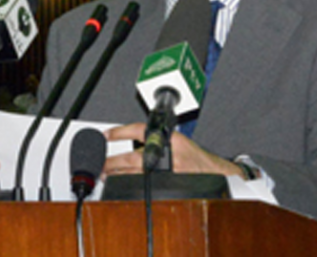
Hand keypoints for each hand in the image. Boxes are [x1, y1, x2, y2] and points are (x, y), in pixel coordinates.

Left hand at [103, 123, 243, 177]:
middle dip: (112, 163)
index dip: (120, 132)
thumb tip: (134, 140)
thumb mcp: (180, 142)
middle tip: (99, 165)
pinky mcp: (167, 187)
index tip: (106, 134)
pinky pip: (143, 187)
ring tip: (104, 176)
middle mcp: (166, 155)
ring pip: (134, 175)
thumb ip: (159, 141)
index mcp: (169, 138)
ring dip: (116, 176)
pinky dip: (130, 187)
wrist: (218, 175)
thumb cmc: (200, 160)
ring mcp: (166, 173)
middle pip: (131, 159)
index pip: (139, 130)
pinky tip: (120, 187)